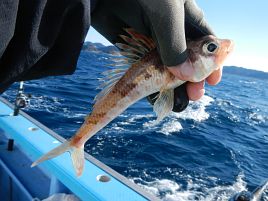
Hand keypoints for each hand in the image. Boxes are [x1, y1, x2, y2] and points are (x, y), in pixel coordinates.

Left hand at [91, 0, 214, 111]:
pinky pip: (149, 75)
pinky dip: (154, 88)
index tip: (213, 81)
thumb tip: (187, 76)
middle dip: (194, 79)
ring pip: (170, 72)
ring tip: (180, 102)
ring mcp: (154, 46)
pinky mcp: (137, 55)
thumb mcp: (166, 14)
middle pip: (189, 62)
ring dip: (176, 88)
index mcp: (187, 19)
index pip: (206, 44)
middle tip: (195, 94)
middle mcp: (173, 34)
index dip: (211, 63)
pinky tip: (160, 99)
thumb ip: (177, 45)